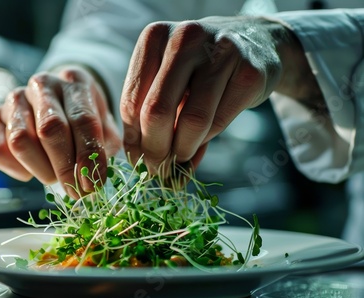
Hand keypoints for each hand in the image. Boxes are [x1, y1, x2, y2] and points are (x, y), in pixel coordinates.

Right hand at [0, 65, 121, 197]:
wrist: (60, 102)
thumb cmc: (84, 120)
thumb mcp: (104, 127)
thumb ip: (104, 148)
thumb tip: (94, 176)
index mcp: (76, 82)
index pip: (83, 119)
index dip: (88, 156)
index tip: (92, 184)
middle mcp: (43, 85)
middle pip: (50, 129)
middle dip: (64, 167)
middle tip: (74, 190)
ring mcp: (15, 99)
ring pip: (21, 140)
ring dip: (40, 168)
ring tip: (54, 177)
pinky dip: (16, 169)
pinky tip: (31, 170)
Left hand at [120, 16, 302, 174]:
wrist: (255, 44)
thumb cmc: (199, 69)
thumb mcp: (167, 79)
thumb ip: (149, 115)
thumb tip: (141, 164)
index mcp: (155, 37)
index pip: (131, 101)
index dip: (133, 139)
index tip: (138, 160)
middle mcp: (185, 38)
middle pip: (157, 112)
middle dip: (155, 151)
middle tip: (157, 170)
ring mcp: (221, 52)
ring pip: (191, 121)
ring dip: (182, 151)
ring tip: (180, 160)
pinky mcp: (249, 73)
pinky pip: (218, 122)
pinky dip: (206, 141)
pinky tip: (201, 141)